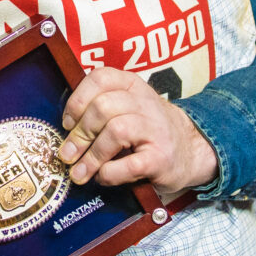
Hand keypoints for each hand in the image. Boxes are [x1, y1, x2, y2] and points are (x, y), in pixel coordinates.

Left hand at [58, 67, 217, 192]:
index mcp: (133, 85)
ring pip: (115, 131)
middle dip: (80, 134)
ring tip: (80, 172)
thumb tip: (64, 133)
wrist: (191, 150)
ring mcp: (155, 129)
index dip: (78, 100)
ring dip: (91, 156)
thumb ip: (100, 109)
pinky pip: (129, 164)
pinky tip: (104, 177)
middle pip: (103, 107)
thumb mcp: (129, 108)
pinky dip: (110, 173)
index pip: (100, 78)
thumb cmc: (149, 129)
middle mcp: (145, 103)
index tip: (67, 123)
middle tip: (68, 154)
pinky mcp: (161, 158)